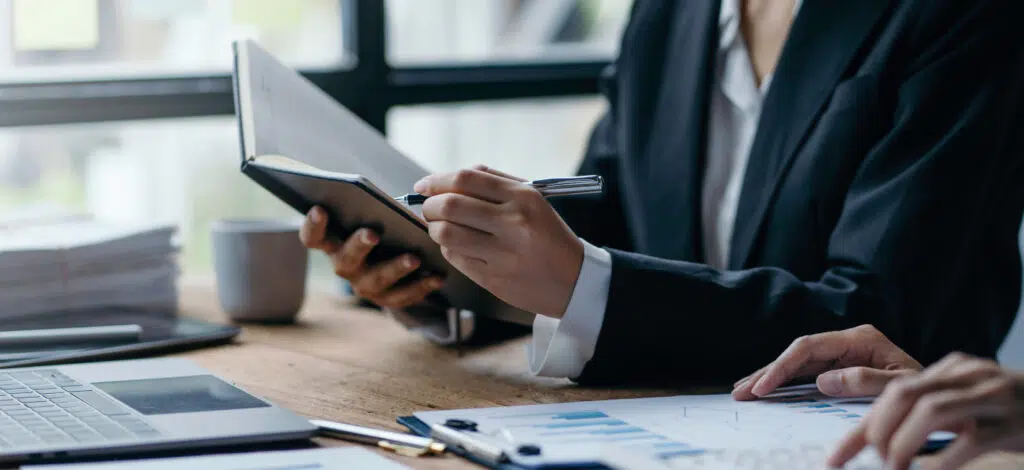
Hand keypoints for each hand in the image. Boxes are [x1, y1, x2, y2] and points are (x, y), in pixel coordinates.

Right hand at [299, 206, 443, 309]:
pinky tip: (437, 276)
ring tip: (414, 258)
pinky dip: (422, 286)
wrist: (395, 262)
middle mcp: (345, 266)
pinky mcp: (387, 299)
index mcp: (334, 243)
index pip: (313, 238)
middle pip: (346, 259)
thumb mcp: (372, 218)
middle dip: (359, 245)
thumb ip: (370, 209)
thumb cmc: (381, 228)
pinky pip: (403, 296)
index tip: (319, 209)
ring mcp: (365, 286)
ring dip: (395, 269)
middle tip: (372, 233)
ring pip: (377, 280)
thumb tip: (384, 198)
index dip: (313, 225)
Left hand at [414, 165, 583, 317]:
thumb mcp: (533, 200)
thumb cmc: (547, 235)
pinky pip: (455, 257)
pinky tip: (457, 245)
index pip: (466, 179)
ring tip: (440, 227)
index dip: (437, 180)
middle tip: (429, 208)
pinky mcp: (493, 278)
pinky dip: (448, 247)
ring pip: (446, 233)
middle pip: (450, 205)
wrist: (574, 280)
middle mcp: (513, 223)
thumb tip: (450, 178)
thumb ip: (494, 182)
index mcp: (523, 197)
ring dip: (434, 228)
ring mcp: (503, 253)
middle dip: (430, 205)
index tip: (423, 186)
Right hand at [732, 325, 922, 399]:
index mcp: (860, 339)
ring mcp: (843, 355)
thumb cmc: (926, 392)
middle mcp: (847, 342)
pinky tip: (766, 391)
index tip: (763, 388)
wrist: (945, 397)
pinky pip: (806, 374)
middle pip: (796, 353)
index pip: (809, 347)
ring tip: (743, 392)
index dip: (781, 367)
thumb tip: (823, 380)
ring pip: (797, 363)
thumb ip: (866, 381)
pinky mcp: (841, 368)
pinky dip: (784, 383)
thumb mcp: (901, 386)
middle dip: (767, 372)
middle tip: (741, 392)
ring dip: (770, 377)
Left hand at [829, 353, 1023, 469]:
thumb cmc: (1014, 414)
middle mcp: (970, 376)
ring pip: (931, 411)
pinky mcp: (1014, 424)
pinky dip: (941, 462)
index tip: (834, 458)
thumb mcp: (970, 405)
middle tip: (871, 460)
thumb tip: (877, 443)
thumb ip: (931, 413)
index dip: (859, 428)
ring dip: (902, 444)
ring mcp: (994, 397)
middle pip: (904, 393)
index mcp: (953, 369)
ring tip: (892, 468)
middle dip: (877, 430)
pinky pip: (969, 442)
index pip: (891, 392)